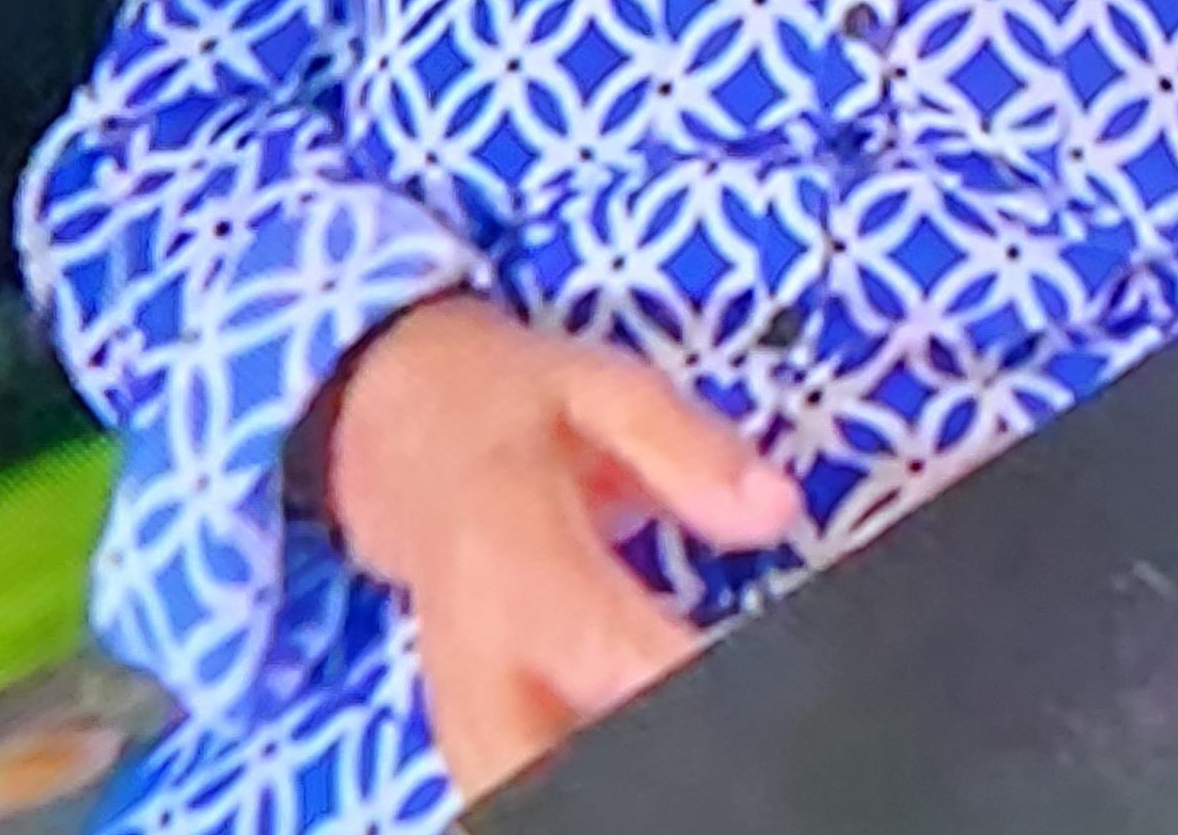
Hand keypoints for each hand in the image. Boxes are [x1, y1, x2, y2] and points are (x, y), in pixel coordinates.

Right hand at [323, 293, 799, 803]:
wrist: (400, 429)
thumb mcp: (604, 385)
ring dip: (605, 776)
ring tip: (700, 744)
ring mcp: (459, 705)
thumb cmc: (505, 404)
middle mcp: (474, 650)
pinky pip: (511, 786)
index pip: (611, 651)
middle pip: (542, 769)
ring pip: (516, 791)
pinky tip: (638, 742)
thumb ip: (691, 449)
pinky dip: (573, 778)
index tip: (762, 678)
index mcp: (512, 553)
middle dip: (640, 758)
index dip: (686, 677)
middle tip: (727, 730)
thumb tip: (777, 509)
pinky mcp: (464, 732)